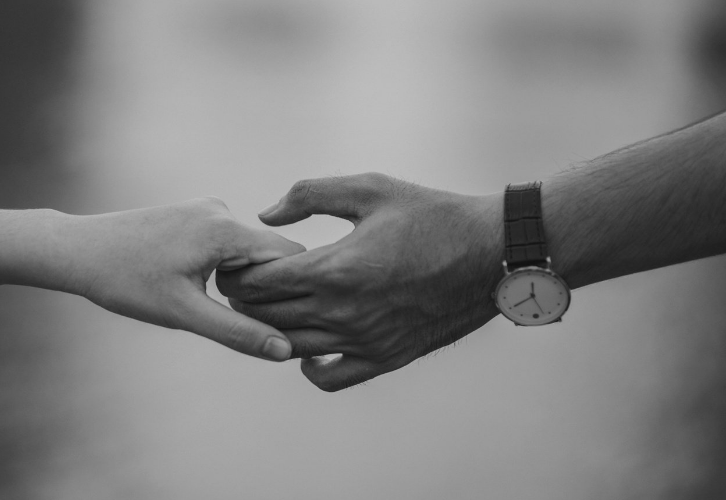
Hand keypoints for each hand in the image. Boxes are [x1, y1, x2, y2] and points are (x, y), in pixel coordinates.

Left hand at [49, 197, 305, 360]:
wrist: (77, 250)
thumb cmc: (125, 281)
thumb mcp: (184, 314)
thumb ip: (238, 332)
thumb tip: (284, 351)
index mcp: (225, 228)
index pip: (290, 256)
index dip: (294, 290)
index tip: (286, 321)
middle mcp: (221, 210)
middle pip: (270, 253)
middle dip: (266, 288)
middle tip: (243, 322)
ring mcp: (206, 209)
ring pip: (248, 250)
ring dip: (243, 280)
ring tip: (208, 303)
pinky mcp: (192, 214)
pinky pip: (227, 243)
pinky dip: (224, 267)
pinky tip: (194, 287)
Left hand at [216, 173, 502, 388]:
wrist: (491, 253)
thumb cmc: (430, 214)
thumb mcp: (370, 189)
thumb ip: (310, 195)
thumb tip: (266, 215)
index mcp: (335, 269)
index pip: (259, 283)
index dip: (237, 273)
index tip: (234, 263)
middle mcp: (344, 312)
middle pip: (266, 317)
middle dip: (244, 300)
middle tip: (241, 285)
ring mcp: (364, 340)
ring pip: (289, 347)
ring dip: (268, 330)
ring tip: (266, 309)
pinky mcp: (384, 358)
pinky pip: (329, 378)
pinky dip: (308, 367)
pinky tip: (308, 345)